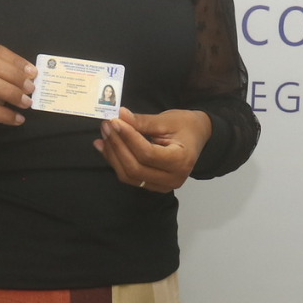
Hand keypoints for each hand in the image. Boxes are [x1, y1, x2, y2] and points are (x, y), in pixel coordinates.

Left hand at [93, 107, 212, 191]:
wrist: (197, 136)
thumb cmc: (186, 125)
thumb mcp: (167, 120)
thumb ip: (142, 121)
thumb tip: (119, 116)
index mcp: (181, 161)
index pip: (148, 154)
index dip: (128, 138)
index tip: (114, 121)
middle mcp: (173, 178)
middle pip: (136, 168)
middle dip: (117, 146)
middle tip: (106, 125)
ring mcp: (163, 186)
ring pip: (129, 175)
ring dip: (112, 154)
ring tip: (104, 134)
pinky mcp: (153, 186)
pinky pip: (129, 177)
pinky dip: (115, 161)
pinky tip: (105, 146)